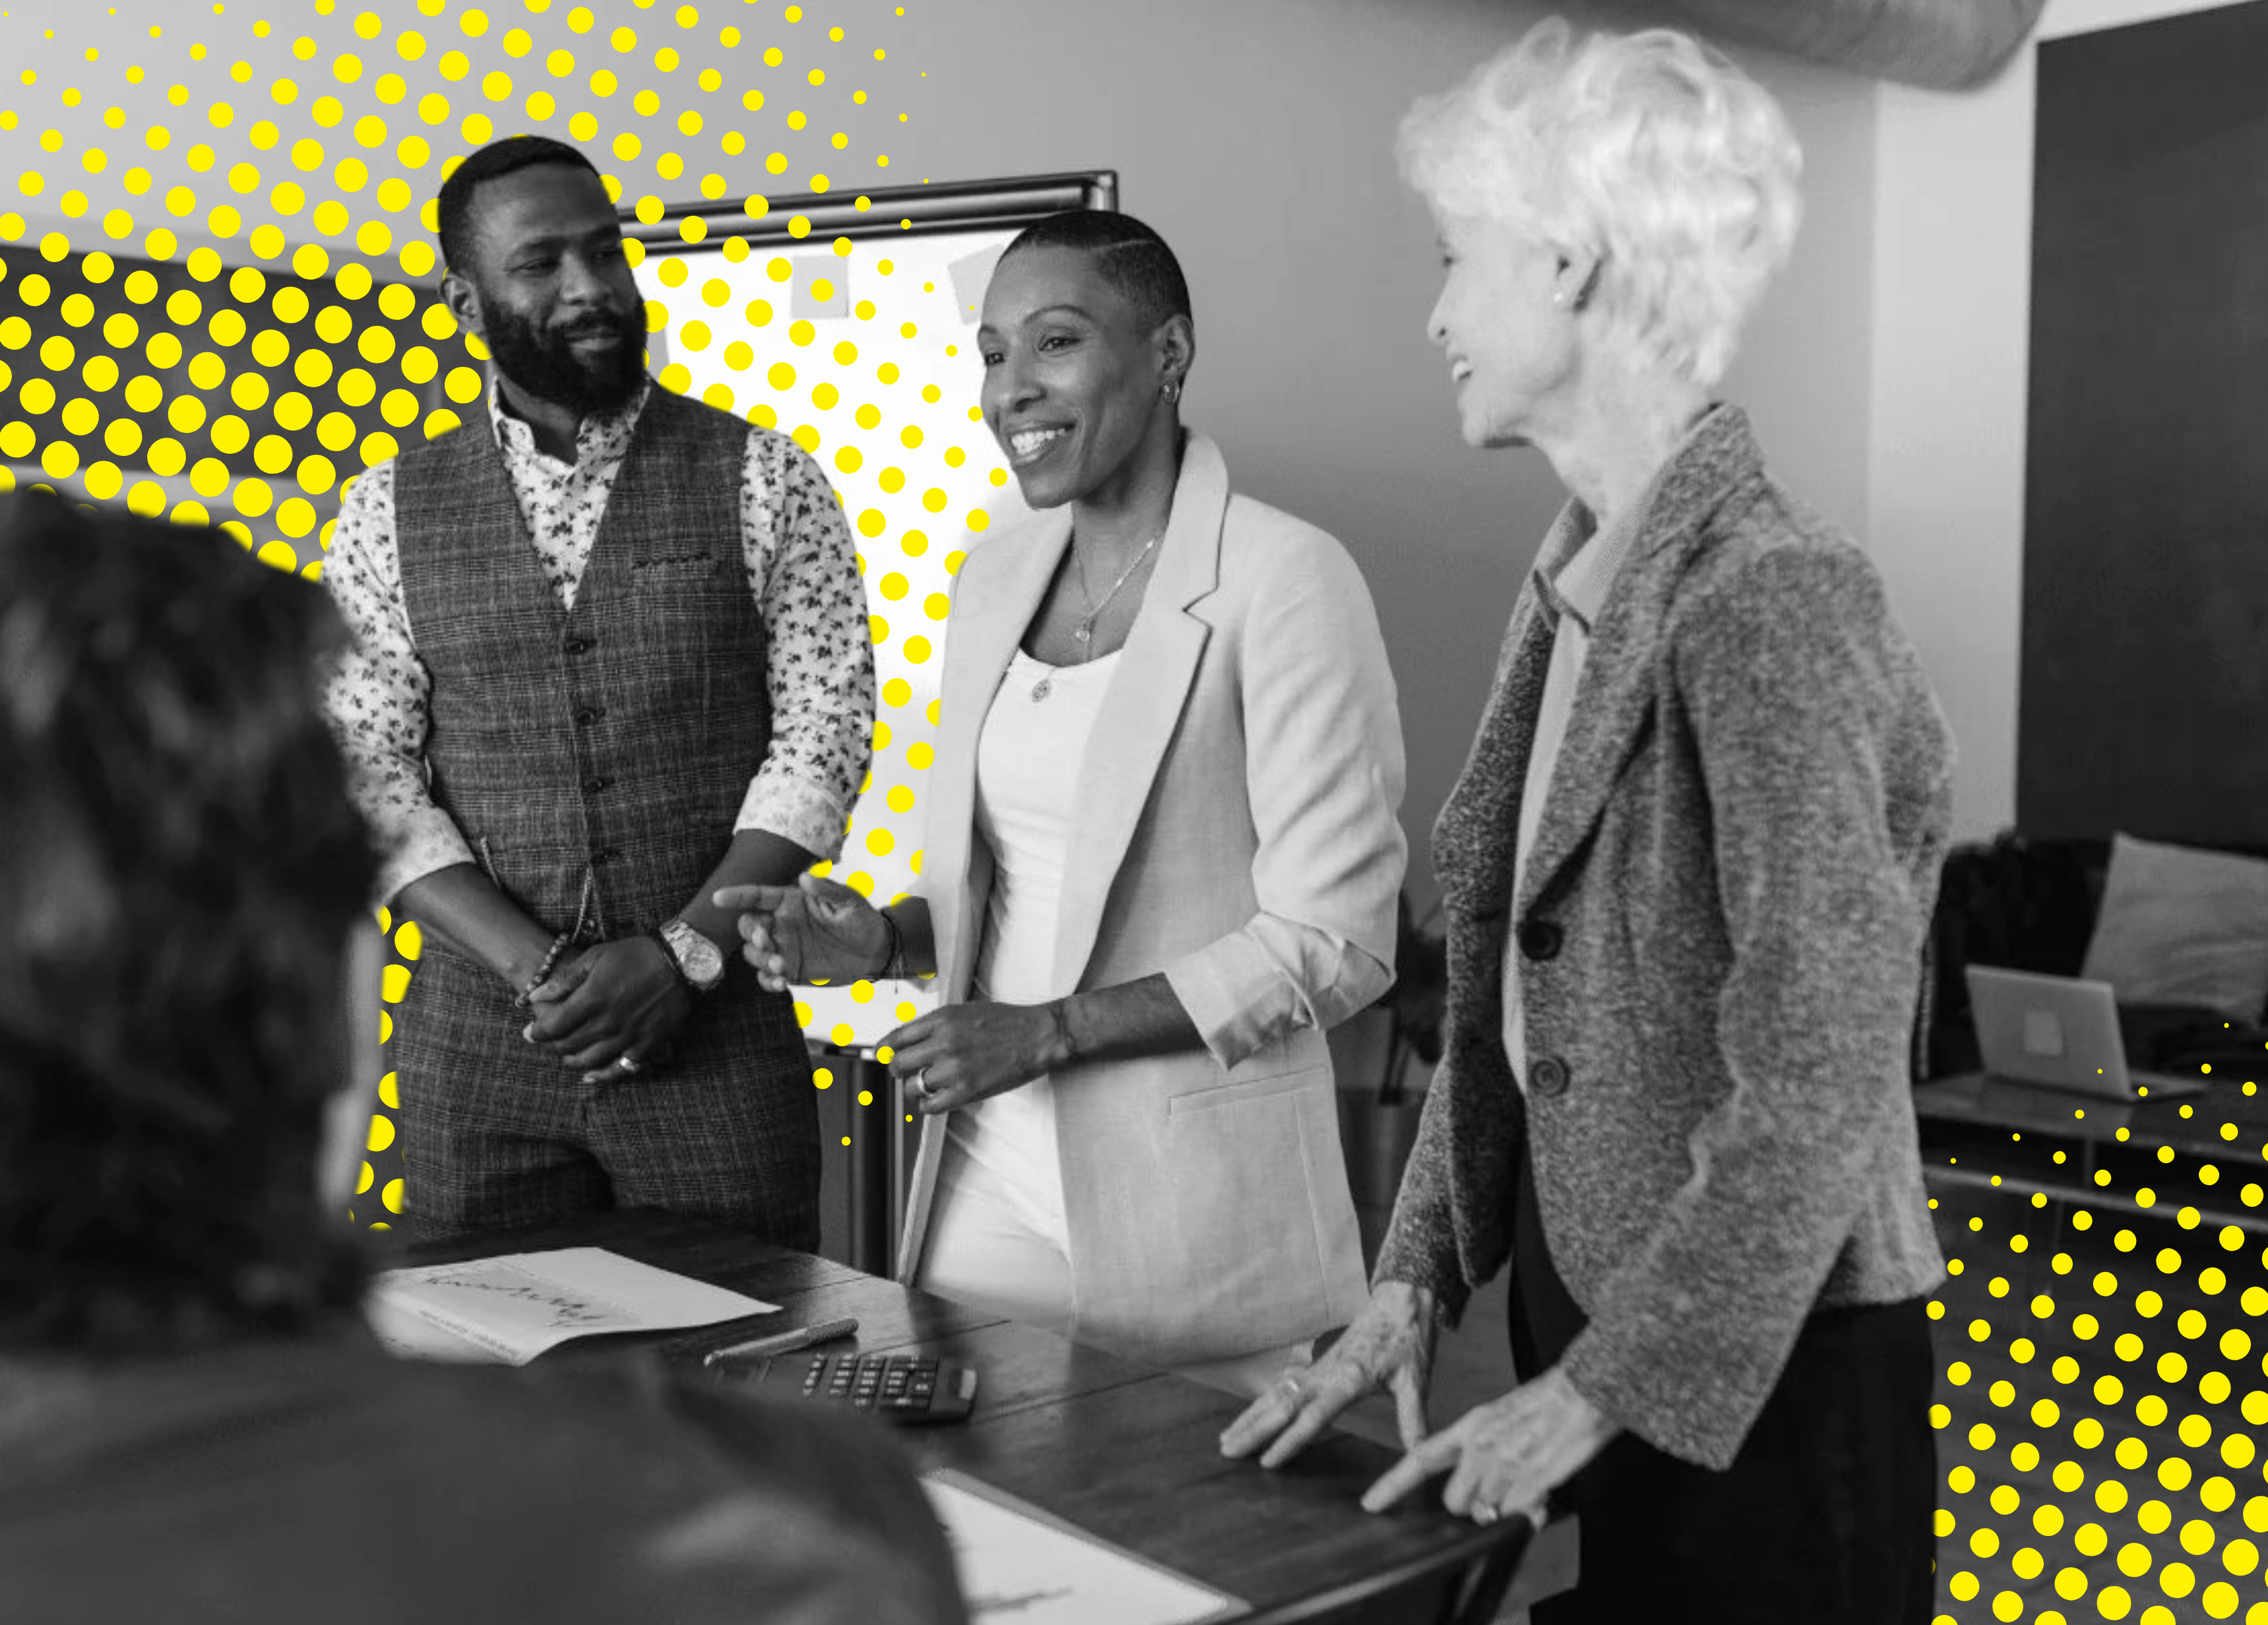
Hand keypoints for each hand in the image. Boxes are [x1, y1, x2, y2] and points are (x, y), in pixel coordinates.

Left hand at [523, 937, 693, 1077]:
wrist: (682, 961)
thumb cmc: (637, 954)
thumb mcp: (596, 957)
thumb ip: (564, 980)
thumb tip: (534, 996)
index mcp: (592, 999)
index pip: (553, 1026)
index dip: (537, 1032)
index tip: (529, 1032)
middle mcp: (607, 1023)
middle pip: (569, 1045)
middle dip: (552, 1046)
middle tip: (546, 1043)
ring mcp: (628, 1036)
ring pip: (591, 1060)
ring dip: (572, 1061)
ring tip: (565, 1056)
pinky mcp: (647, 1044)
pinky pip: (621, 1068)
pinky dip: (603, 1075)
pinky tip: (591, 1076)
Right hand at [713, 873, 888, 989]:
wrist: (875, 950)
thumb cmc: (861, 918)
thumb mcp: (848, 900)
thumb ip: (826, 890)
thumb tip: (805, 877)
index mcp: (791, 901)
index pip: (757, 896)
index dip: (737, 896)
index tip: (718, 899)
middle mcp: (782, 924)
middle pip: (748, 925)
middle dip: (750, 933)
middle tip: (766, 940)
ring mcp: (784, 947)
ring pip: (754, 953)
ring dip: (760, 959)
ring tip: (781, 965)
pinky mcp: (791, 969)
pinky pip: (767, 976)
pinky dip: (768, 980)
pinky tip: (780, 981)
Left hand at [881, 1001, 1065, 1114]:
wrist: (1038, 1035)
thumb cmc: (1007, 1021)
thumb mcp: (965, 1011)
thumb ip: (937, 1024)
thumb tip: (910, 1038)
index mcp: (942, 1019)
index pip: (897, 1037)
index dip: (884, 1049)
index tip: (881, 1055)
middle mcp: (943, 1042)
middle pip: (898, 1063)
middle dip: (899, 1070)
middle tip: (907, 1073)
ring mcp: (954, 1068)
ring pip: (912, 1086)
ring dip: (915, 1088)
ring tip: (927, 1086)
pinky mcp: (966, 1090)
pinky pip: (930, 1105)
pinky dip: (927, 1104)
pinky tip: (936, 1098)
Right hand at [1219, 1281, 1438, 1465]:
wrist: (1400, 1300)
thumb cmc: (1409, 1338)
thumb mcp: (1416, 1379)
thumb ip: (1413, 1418)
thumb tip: (1418, 1454)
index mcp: (1349, 1379)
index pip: (1314, 1417)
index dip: (1290, 1440)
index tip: (1266, 1461)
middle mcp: (1326, 1373)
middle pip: (1282, 1406)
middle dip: (1253, 1430)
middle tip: (1226, 1450)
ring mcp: (1319, 1368)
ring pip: (1276, 1395)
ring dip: (1250, 1417)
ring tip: (1225, 1439)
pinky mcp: (1319, 1365)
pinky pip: (1284, 1387)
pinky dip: (1262, 1402)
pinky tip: (1250, 1415)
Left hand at [1358, 1365, 1616, 1525]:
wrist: (1585, 1392)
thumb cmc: (1549, 1403)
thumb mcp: (1502, 1417)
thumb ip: (1484, 1451)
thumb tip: (1484, 1495)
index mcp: (1470, 1426)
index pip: (1421, 1458)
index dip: (1393, 1485)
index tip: (1371, 1503)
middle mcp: (1480, 1446)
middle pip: (1454, 1501)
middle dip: (1473, 1505)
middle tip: (1498, 1488)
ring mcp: (1504, 1465)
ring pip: (1487, 1512)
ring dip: (1503, 1508)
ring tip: (1526, 1480)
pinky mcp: (1530, 1481)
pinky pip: (1517, 1516)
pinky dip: (1529, 1513)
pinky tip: (1541, 1490)